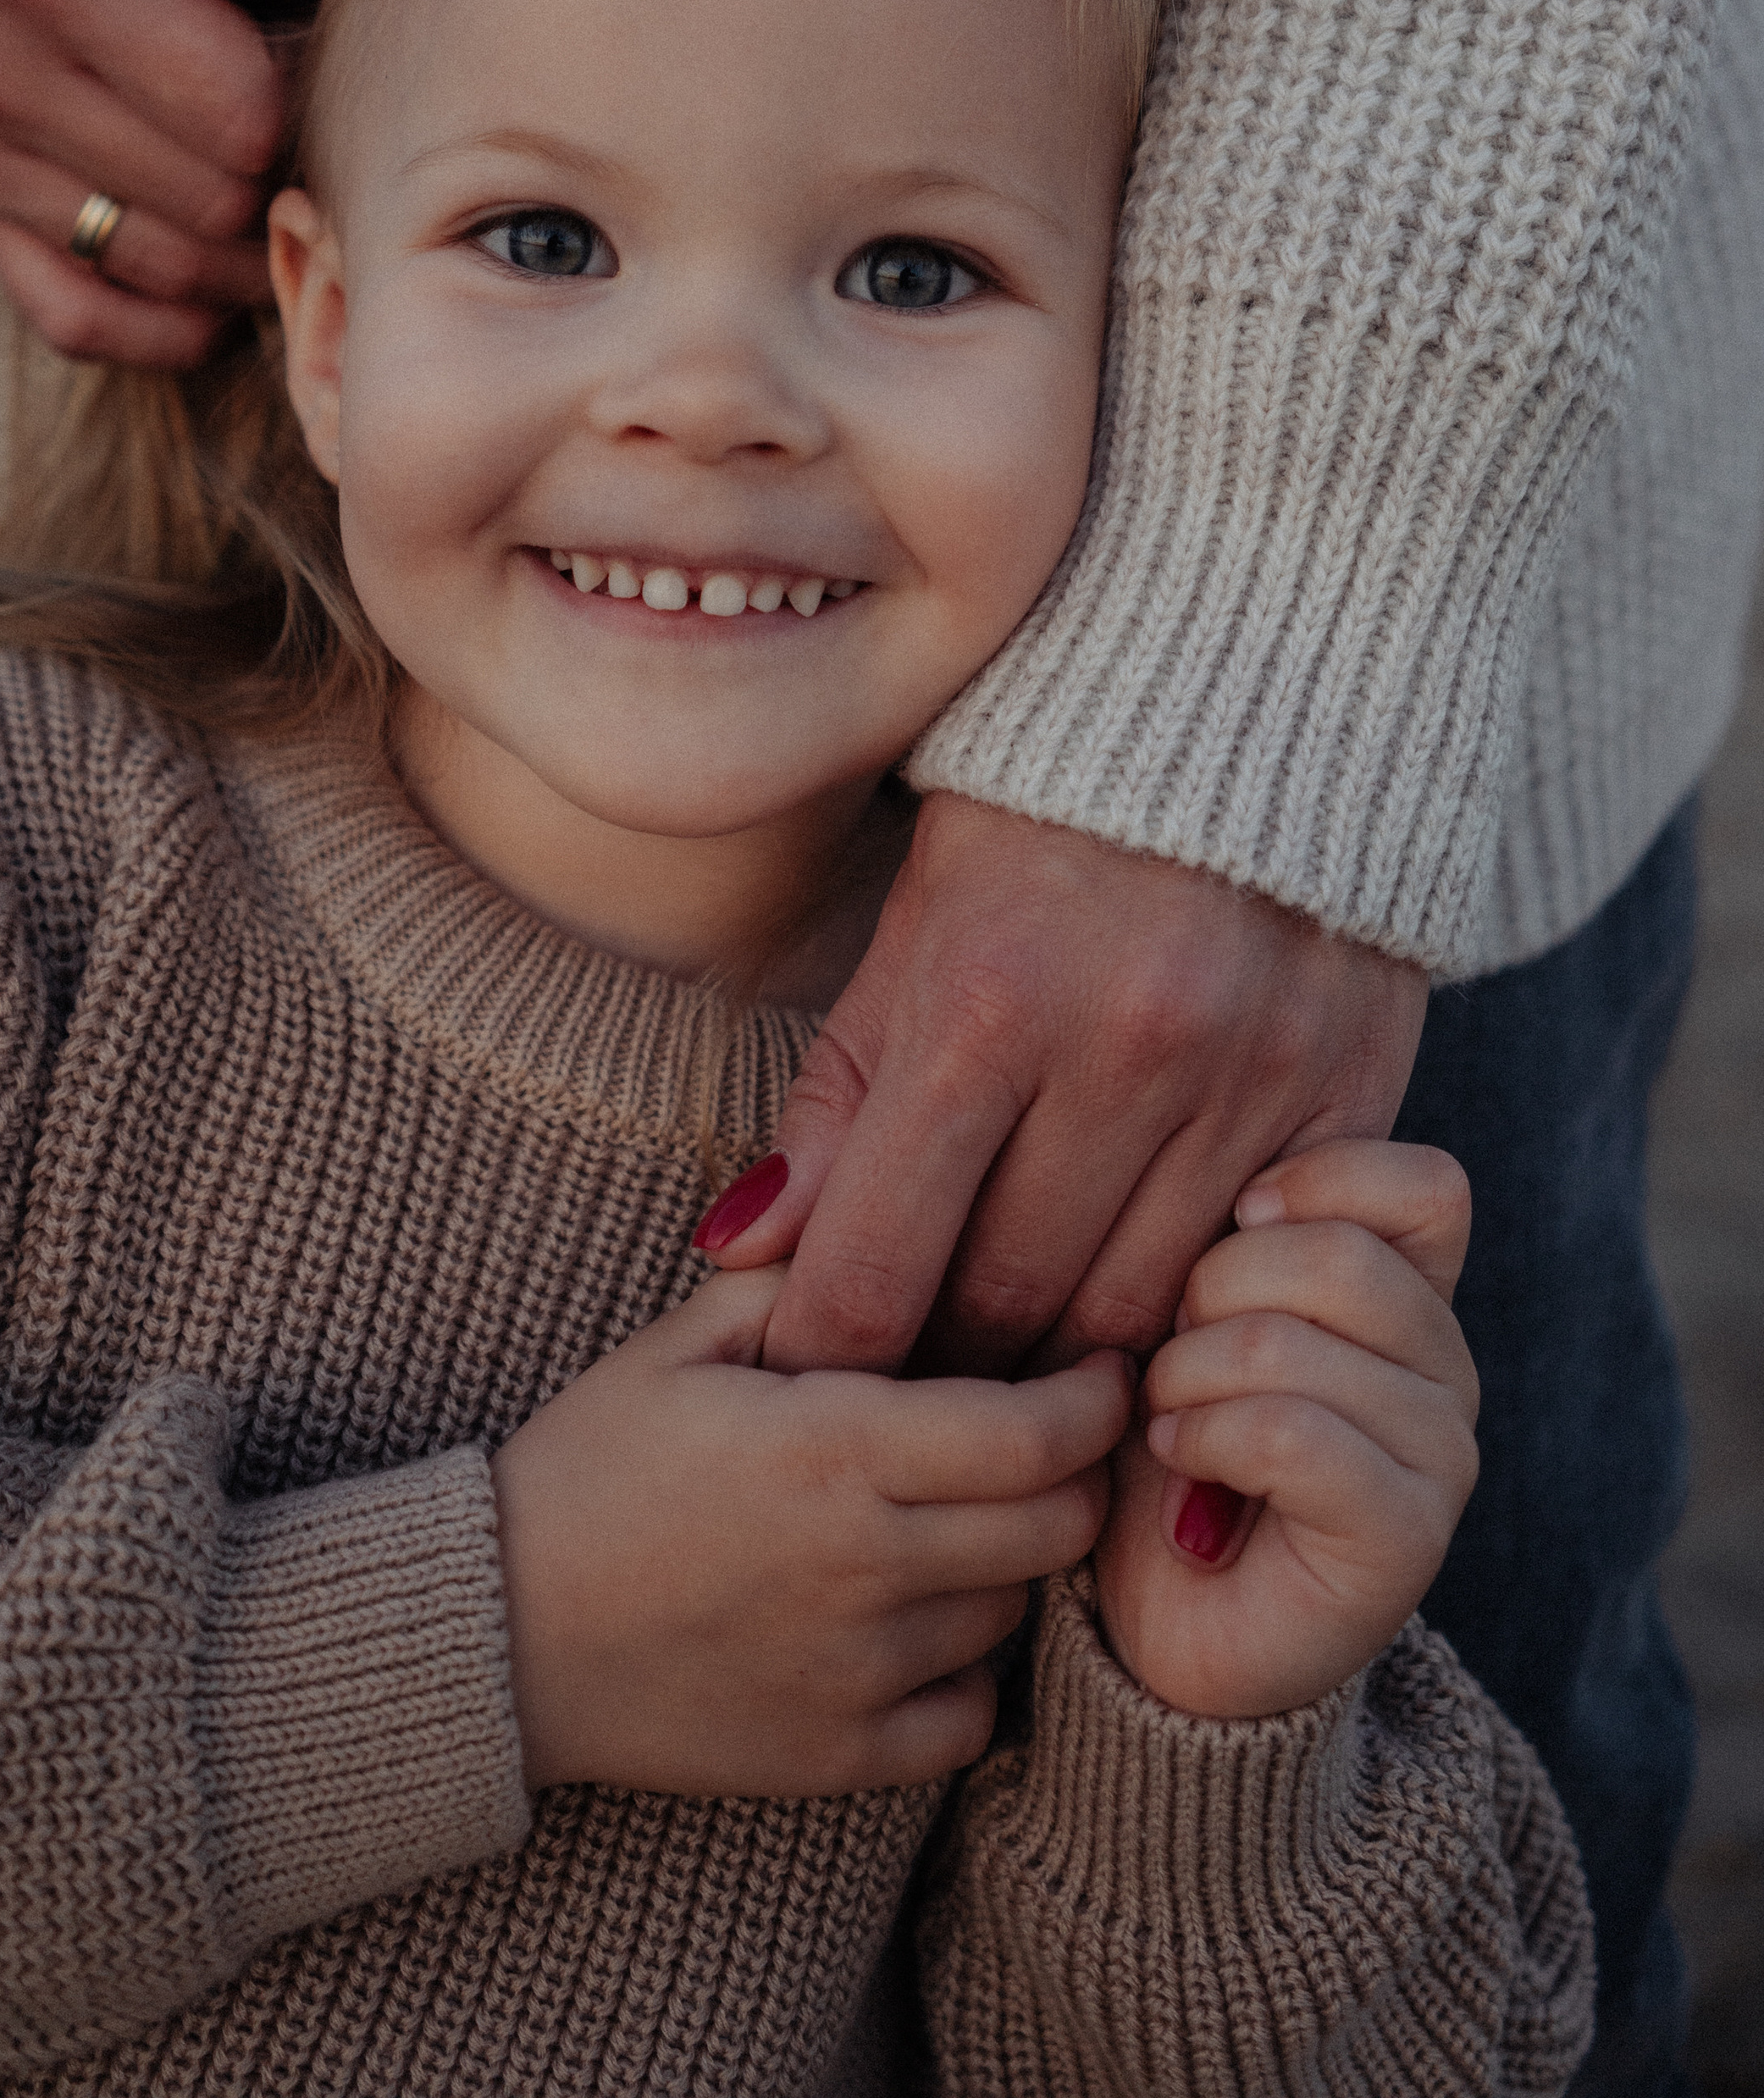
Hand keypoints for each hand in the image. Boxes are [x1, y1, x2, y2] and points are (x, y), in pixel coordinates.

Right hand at [0, 0, 320, 365]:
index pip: (239, 105)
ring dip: (244, 251)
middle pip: (211, 196)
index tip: (309, 50)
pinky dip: (162, 321)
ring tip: (284, 194)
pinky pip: (76, 317)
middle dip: (283, 170)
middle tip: (312, 125)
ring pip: (161, 265)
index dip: (307, 92)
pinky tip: (218, 284)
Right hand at [488, 1265, 1129, 1797]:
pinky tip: (915, 1619)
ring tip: (952, 1520)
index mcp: (833, 1449)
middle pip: (1055, 1527)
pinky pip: (967, 1717)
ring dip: (1007, 1563)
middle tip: (1041, 1440)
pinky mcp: (838, 1758)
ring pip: (1014, 1616)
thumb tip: (886, 1212)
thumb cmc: (588, 1469)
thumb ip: (797, 1275)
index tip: (1098, 1371)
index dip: (1093, 1399)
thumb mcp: (679, 1343)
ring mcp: (857, 1673)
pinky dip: (965, 1671)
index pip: (1035, 1434)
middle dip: (1071, 1475)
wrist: (494, 1632)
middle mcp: (865, 1566)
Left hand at [714, 796, 1426, 1376]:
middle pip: (1009, 1305)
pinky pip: (1256, 1269)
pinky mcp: (1352, 1098)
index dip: (833, 1355)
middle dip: (945, 1374)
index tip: (811, 1393)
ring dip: (1066, 1369)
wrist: (1264, 695)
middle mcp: (1125, 1048)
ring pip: (1138, 1312)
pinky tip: (1148, 1330)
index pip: (879, 1259)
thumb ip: (838, 1100)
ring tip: (1016, 1375)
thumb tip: (744, 1250)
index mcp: (986, 999)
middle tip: (910, 1402)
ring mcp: (1251, 1079)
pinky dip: (1196, 1320)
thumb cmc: (1048, 824)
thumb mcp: (917, 929)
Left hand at [1093, 1141, 1477, 1716]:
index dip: (1318, 1180)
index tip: (1235, 1222)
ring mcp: (1440, 1453)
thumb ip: (1234, 1242)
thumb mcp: (1190, 1315)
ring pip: (1294, 1345)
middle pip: (1338, 1254)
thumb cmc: (1169, 1444)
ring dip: (1190, 1376)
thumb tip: (1242, 1190)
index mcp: (1409, 1294)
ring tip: (1168, 1419)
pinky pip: (1291, 1436)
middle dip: (1211, 1290)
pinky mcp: (1406, 1536)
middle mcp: (1445, 1366)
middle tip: (1172, 1354)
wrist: (1166, 1627)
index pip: (1426, 1183)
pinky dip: (1207, 1438)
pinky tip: (1179, 1465)